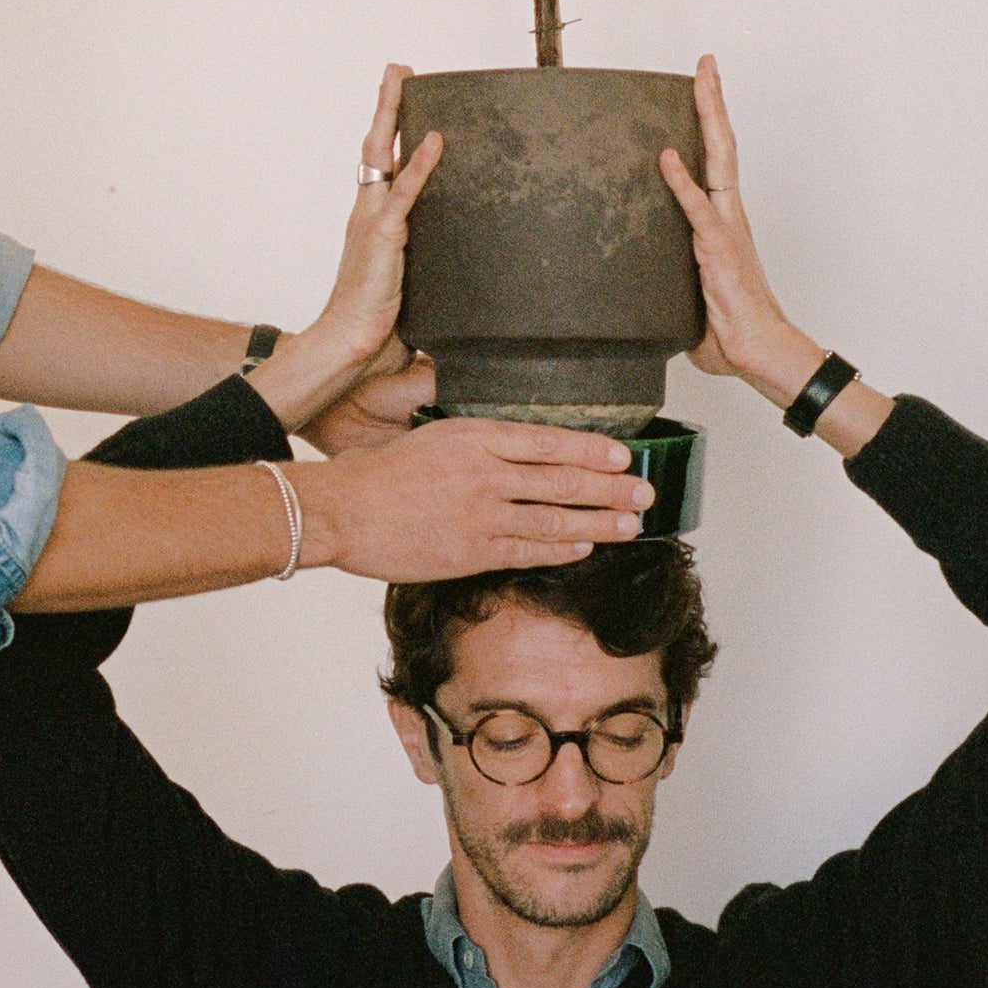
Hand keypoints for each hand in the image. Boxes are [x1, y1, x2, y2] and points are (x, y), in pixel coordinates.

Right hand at [243, 67, 440, 436]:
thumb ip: (422, 278)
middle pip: (375, 148)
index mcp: (372, 226)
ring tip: (402, 77)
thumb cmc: (372, 333)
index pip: (380, 169)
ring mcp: (372, 223)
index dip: (389, 134)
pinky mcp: (382, 238)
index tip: (398, 104)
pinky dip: (421, 164)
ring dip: (392, 113)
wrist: (347, 350)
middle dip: (386, 106)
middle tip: (396, 69)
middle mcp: (367, 216)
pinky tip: (436, 139)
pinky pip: (406, 194)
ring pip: (382, 155)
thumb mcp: (406, 294)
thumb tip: (454, 286)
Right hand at [300, 413, 652, 578]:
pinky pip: (529, 551)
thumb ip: (475, 443)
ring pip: (555, 518)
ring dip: (599, 522)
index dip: (592, 449)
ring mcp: (482, 514)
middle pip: (563, 479)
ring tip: (631, 524)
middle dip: (611, 487)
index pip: (549, 441)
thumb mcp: (430, 436)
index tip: (623, 454)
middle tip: (645, 491)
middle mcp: (486, 473)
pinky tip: (584, 547)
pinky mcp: (473, 551)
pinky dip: (562, 549)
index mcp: (475, 436)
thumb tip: (514, 452)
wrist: (342, 509)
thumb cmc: (377, 474)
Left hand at [657, 56, 820, 407]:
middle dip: (712, 102)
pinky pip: (698, 211)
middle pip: (722, 146)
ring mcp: (725, 230)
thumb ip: (666, 273)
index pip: (715, 161)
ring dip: (708, 120)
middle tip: (705, 64)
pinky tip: (666, 157)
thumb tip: (634, 279)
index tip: (702, 87)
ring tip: (701, 81)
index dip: (709, 123)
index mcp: (722, 221)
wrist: (759, 353)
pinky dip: (680, 183)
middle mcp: (728, 216)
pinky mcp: (718, 251)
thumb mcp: (687, 292)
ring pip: (718, 163)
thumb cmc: (729, 329)